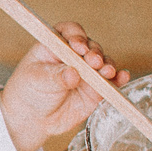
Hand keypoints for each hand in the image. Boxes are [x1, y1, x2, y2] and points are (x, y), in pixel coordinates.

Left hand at [0, 22, 127, 150]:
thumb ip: (55, 77)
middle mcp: (75, 55)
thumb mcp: (36, 80)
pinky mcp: (96, 89)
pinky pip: (111, 82)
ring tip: (106, 72)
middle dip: (94, 53)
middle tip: (93, 62)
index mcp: (56, 45)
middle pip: (91, 46)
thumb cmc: (29, 92)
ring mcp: (87, 72)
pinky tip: (122, 77)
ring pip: (103, 63)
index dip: (77, 36)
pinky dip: (118, 79)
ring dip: (107, 65)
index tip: (78, 46)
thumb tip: (73, 74)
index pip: (70, 32)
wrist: (33, 118)